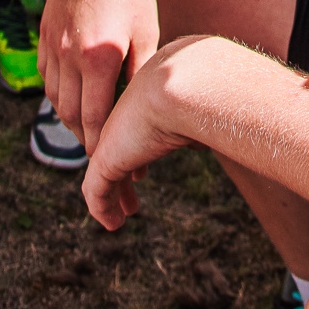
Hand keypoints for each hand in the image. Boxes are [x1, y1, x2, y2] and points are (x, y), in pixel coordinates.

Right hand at [40, 0, 163, 160]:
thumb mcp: (147, 33)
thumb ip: (139, 76)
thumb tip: (139, 114)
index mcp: (99, 56)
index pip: (94, 119)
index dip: (103, 146)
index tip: (118, 164)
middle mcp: (69, 53)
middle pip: (70, 115)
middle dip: (86, 140)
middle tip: (105, 156)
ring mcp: (52, 43)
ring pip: (54, 98)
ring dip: (70, 119)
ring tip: (90, 132)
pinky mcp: (44, 33)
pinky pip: (47, 76)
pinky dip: (59, 95)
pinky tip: (74, 100)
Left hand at [81, 35, 221, 230]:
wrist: (184, 84)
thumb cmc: (202, 91)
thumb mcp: (200, 109)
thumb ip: (199, 122)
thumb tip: (212, 137)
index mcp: (141, 102)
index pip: (131, 133)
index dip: (135, 153)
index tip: (140, 173)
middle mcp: (121, 118)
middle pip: (115, 153)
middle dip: (121, 175)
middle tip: (130, 193)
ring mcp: (111, 138)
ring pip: (104, 173)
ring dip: (113, 195)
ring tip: (122, 214)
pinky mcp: (105, 161)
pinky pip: (96, 191)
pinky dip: (102, 209)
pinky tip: (113, 224)